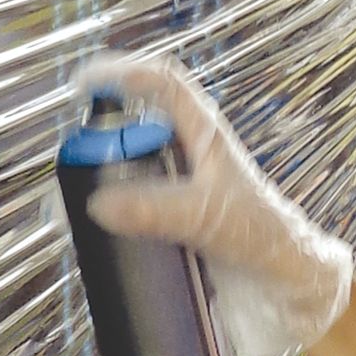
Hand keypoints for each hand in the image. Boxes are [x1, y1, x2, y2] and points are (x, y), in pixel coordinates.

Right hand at [81, 50, 351, 355]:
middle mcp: (187, 155)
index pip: (163, 84)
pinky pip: (132, 209)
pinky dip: (110, 216)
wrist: (286, 282)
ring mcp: (178, 189)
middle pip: (133, 132)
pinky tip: (92, 233)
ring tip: (68, 204)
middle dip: (97, 142)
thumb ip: (156, 208)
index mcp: (204, 135)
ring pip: (129, 172)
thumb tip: (97, 204)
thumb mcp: (207, 216)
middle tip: (68, 167)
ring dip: (99, 183)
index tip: (84, 84)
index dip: (124, 73)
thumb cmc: (262, 234)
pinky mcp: (172, 221)